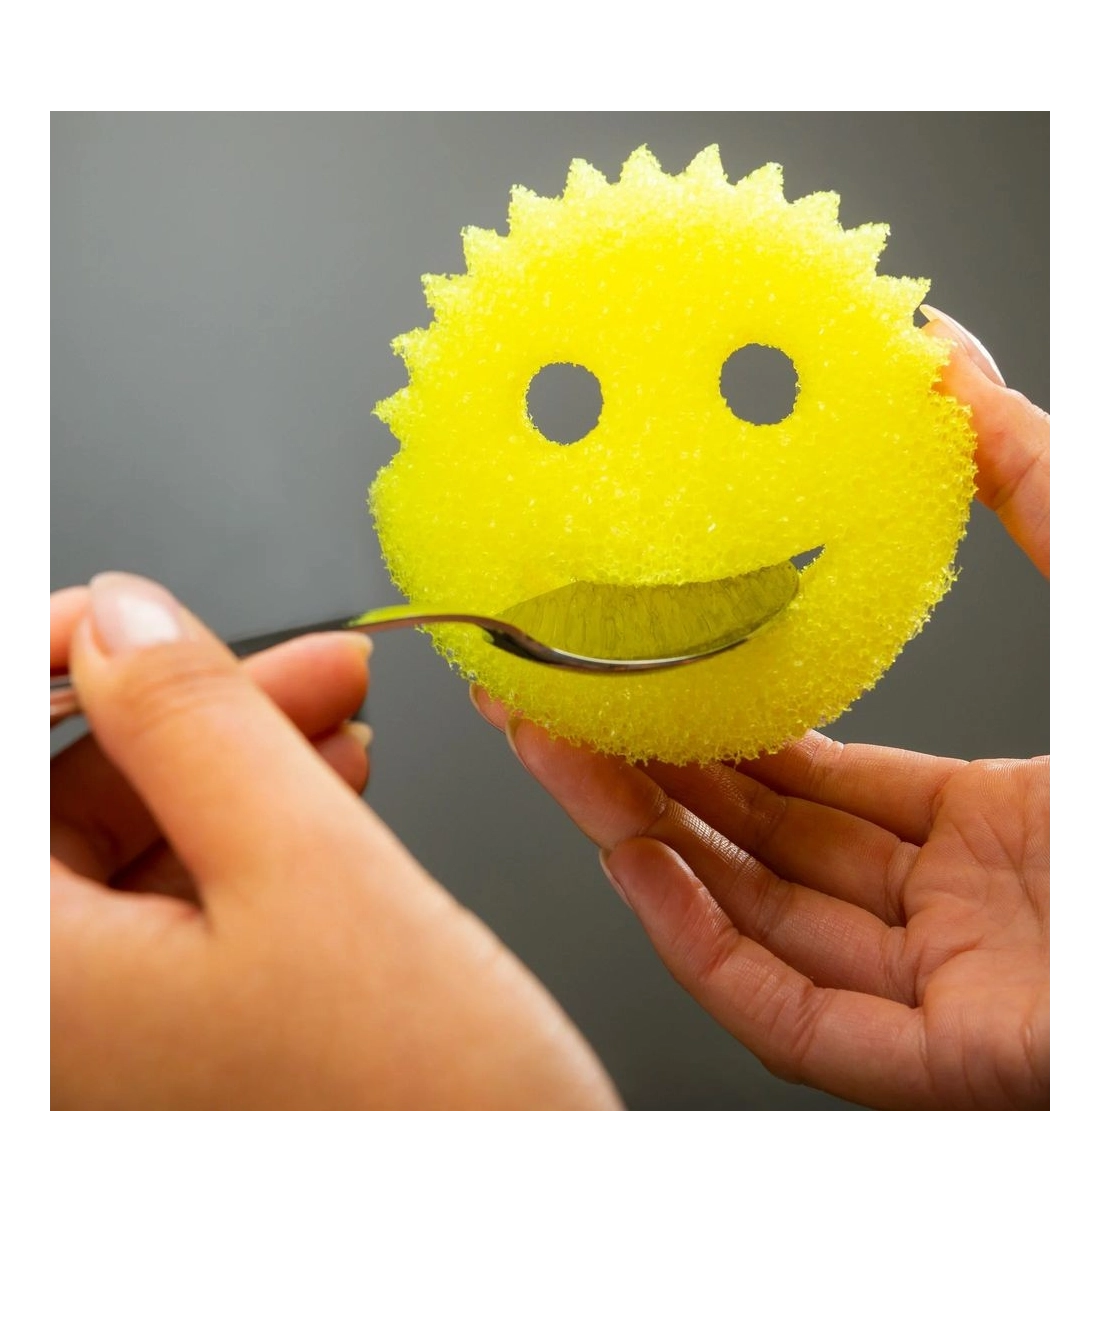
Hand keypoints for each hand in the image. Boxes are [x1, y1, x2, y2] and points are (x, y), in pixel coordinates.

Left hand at [50, 574, 619, 1112]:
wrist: (534, 1250)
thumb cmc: (426, 1116)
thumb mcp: (313, 869)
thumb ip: (196, 722)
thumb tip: (124, 616)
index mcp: (35, 991)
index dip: (52, 662)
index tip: (126, 608)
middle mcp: (51, 1030)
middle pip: (63, 804)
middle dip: (178, 706)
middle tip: (286, 654)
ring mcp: (112, 1046)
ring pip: (131, 847)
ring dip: (232, 761)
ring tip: (338, 715)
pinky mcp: (178, 1050)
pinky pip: (182, 905)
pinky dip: (254, 831)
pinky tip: (330, 786)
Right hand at [473, 310, 1051, 1112]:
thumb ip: (1027, 474)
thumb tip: (937, 343)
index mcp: (990, 831)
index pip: (812, 788)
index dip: (709, 726)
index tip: (626, 664)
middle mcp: (959, 917)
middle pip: (762, 856)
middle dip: (641, 777)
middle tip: (543, 702)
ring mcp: (954, 995)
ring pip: (759, 929)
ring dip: (642, 843)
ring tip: (556, 758)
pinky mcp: (958, 1065)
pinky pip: (799, 1020)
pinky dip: (703, 949)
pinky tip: (636, 864)